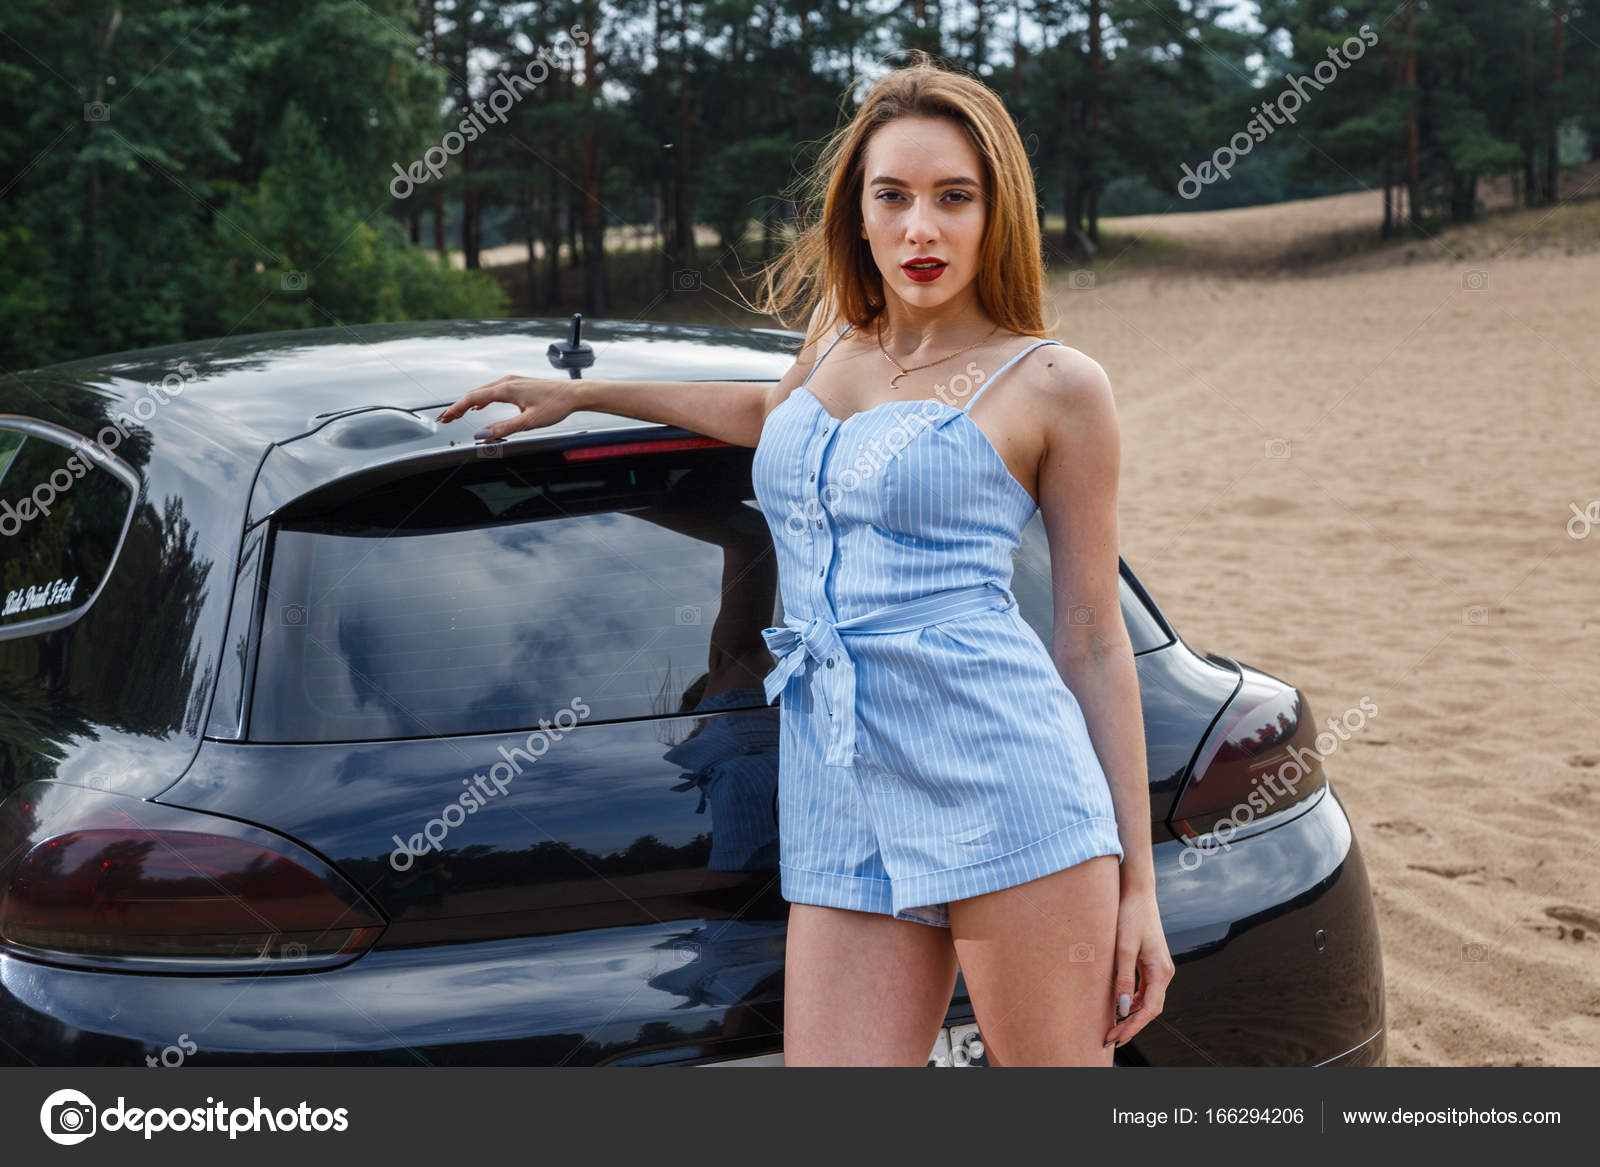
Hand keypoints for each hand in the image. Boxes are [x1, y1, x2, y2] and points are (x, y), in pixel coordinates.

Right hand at [436, 374, 578, 439]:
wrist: (574, 394)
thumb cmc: (556, 406)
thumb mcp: (529, 422)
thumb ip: (504, 429)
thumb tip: (482, 434)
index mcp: (506, 389)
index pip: (473, 398)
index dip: (456, 408)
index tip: (446, 418)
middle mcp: (507, 382)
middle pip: (475, 393)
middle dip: (459, 406)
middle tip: (446, 419)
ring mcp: (512, 381)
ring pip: (483, 391)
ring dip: (469, 402)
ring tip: (458, 414)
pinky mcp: (518, 384)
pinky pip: (494, 390)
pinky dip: (482, 398)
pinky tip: (480, 406)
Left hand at [1104, 883, 1173, 1048]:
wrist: (1136, 890)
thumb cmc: (1130, 915)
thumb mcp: (1123, 947)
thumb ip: (1123, 978)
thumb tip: (1123, 1007)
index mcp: (1161, 971)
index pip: (1151, 1010)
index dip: (1134, 1027)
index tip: (1116, 1038)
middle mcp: (1164, 972)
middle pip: (1150, 1008)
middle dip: (1131, 1025)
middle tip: (1109, 1038)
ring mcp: (1158, 967)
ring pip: (1147, 999)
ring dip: (1131, 1014)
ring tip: (1111, 1026)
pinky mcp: (1150, 961)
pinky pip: (1143, 988)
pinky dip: (1132, 999)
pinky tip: (1117, 1004)